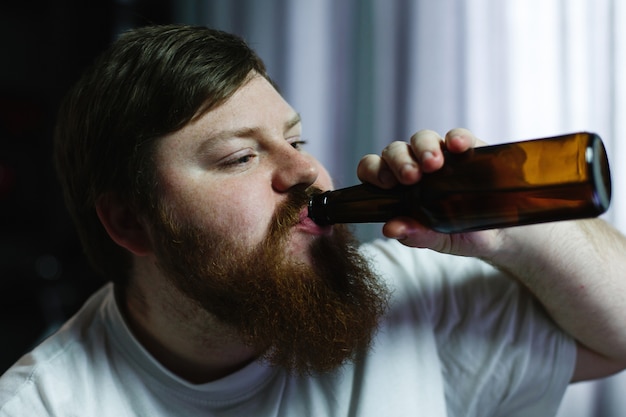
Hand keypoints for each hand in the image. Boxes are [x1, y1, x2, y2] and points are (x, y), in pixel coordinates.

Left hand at [356, 128, 499, 255]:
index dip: (374, 171)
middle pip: (395, 151)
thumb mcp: (438, 239)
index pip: (373, 169)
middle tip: (411, 177)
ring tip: (434, 164)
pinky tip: (458, 147)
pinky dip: (457, 138)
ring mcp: (441, 154)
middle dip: (400, 161)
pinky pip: (458, 135)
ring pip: (422, 138)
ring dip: (424, 148)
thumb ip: (415, 234)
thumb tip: (390, 229)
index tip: (386, 184)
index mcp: (397, 187)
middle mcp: (415, 165)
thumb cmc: (459, 233)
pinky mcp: (468, 148)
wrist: (498, 234)